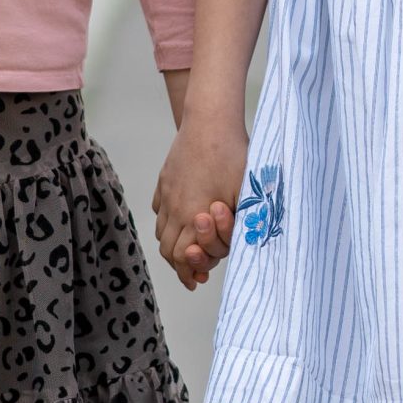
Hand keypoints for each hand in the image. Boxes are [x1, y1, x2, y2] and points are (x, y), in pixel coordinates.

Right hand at [152, 118, 247, 290]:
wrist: (210, 121)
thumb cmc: (233, 157)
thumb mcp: (243, 194)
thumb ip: (236, 225)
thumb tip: (238, 248)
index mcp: (192, 215)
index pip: (181, 256)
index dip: (188, 272)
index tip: (198, 280)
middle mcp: (174, 207)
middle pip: (166, 248)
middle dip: (179, 264)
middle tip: (193, 272)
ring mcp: (167, 193)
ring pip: (160, 230)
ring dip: (172, 244)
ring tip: (187, 248)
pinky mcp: (165, 179)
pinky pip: (158, 209)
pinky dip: (166, 222)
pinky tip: (180, 220)